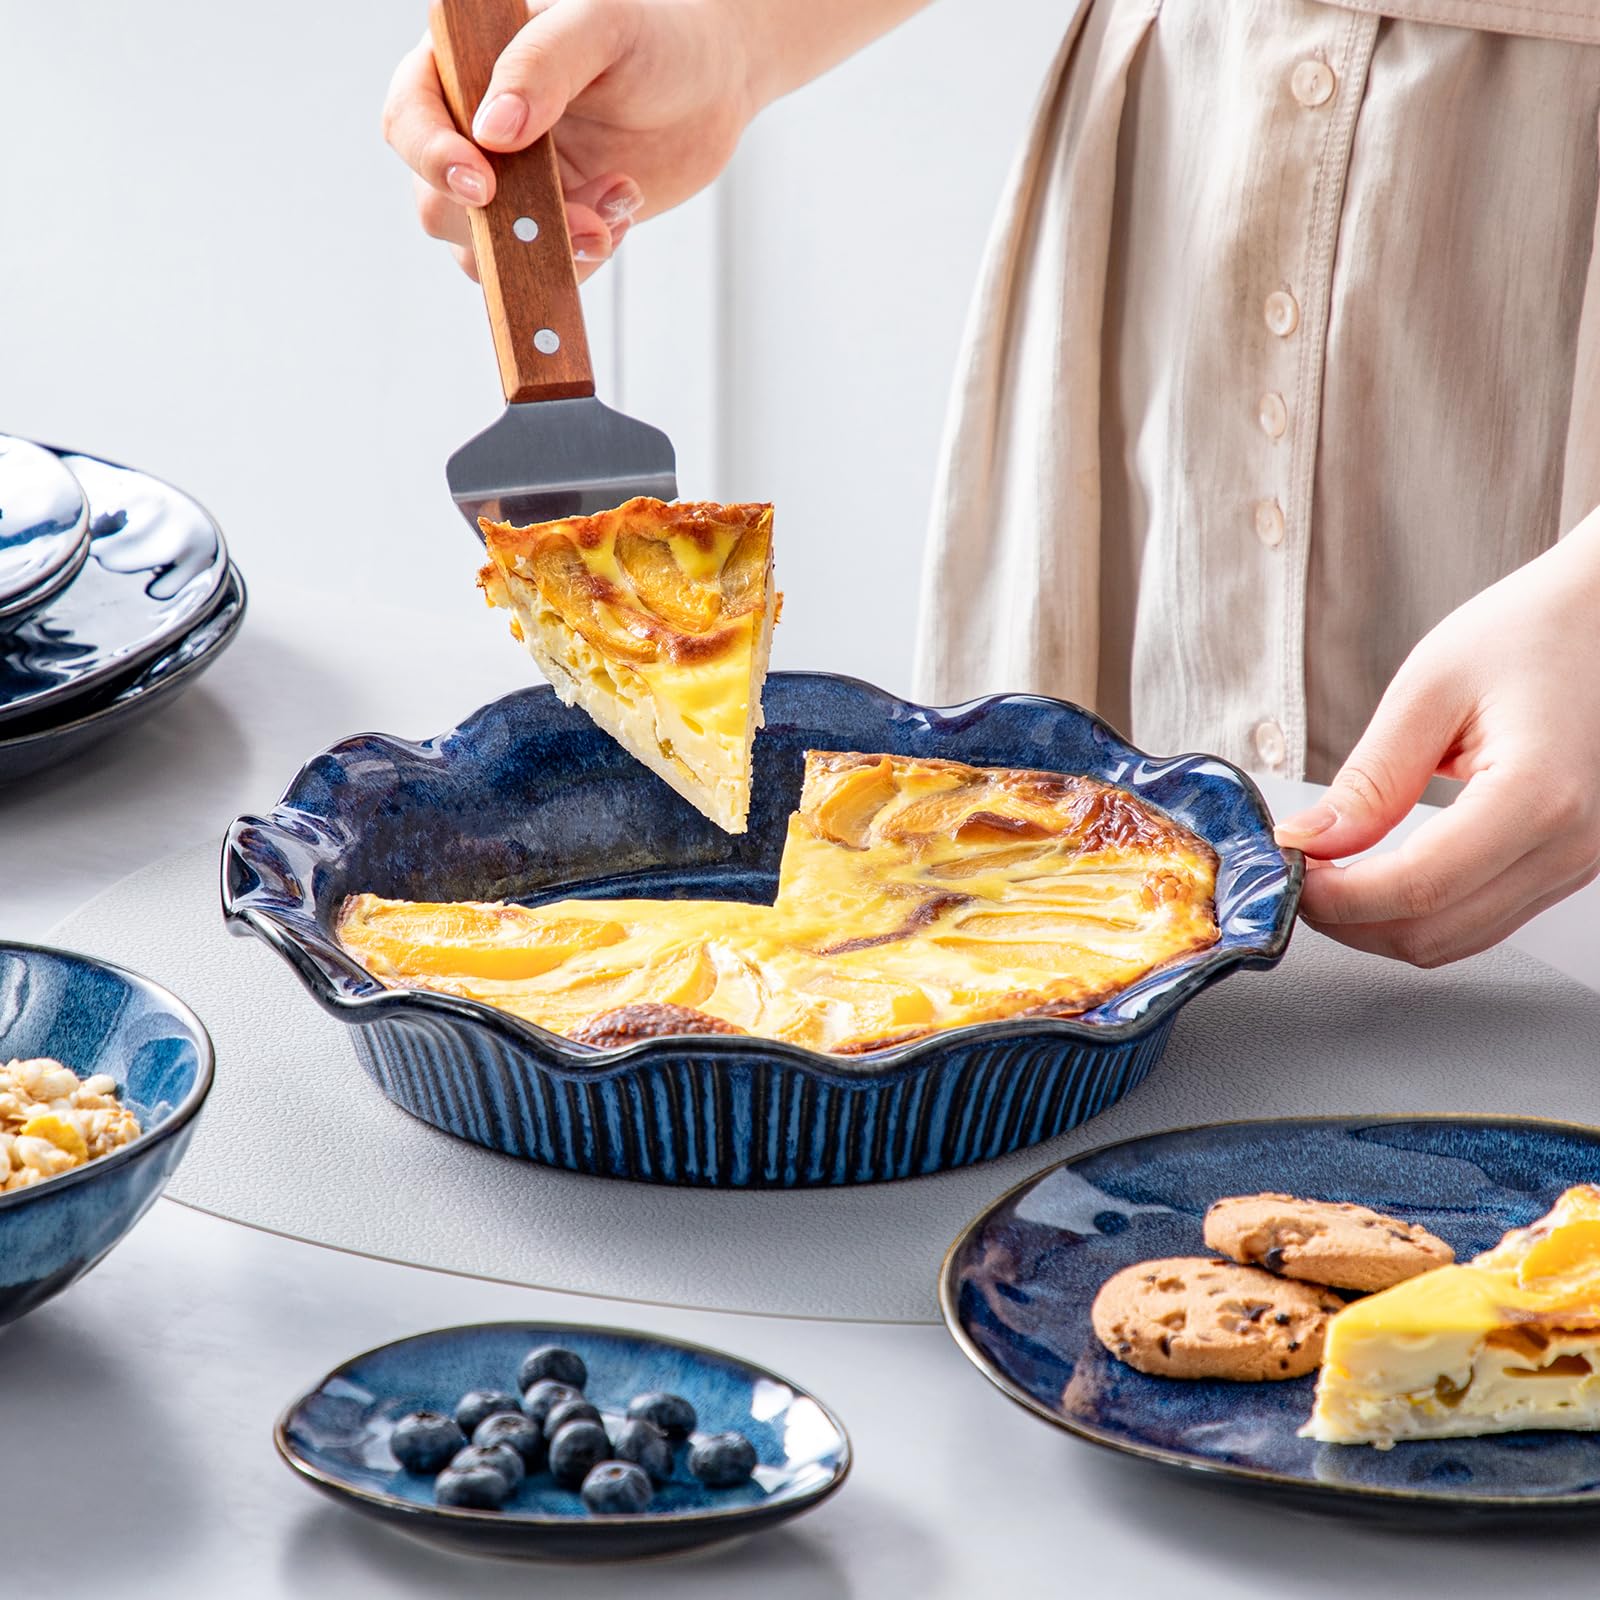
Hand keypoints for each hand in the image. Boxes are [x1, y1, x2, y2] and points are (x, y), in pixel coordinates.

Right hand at [382, 0, 761, 281]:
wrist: (711, 88)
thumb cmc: (654, 37)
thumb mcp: (603, 25)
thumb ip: (543, 64)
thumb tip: (492, 130)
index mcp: (463, 64)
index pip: (409, 118)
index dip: (432, 158)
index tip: (482, 185)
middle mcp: (472, 129)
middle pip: (439, 203)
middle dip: (510, 224)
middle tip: (586, 220)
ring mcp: (509, 185)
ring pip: (488, 251)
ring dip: (553, 248)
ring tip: (618, 206)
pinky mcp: (548, 225)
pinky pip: (539, 270)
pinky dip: (582, 258)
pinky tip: (622, 213)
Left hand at [1274, 512, 1599, 966]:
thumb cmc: (1534, 630)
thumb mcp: (1430, 689)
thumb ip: (1370, 780)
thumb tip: (1308, 842)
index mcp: (1538, 795)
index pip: (1418, 888)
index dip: (1336, 896)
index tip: (1287, 871)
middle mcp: (1572, 844)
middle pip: (1435, 934)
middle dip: (1348, 920)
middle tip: (1296, 875)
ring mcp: (1579, 863)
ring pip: (1458, 940)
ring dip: (1380, 924)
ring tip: (1329, 874)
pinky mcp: (1570, 865)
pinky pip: (1485, 918)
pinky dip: (1421, 912)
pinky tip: (1379, 874)